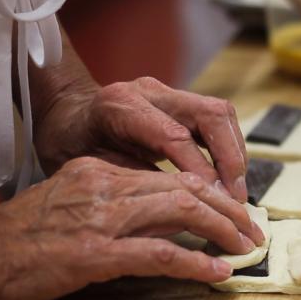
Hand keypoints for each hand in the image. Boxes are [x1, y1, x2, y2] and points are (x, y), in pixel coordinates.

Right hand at [0, 157, 263, 299]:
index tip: (230, 210)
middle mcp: (107, 185)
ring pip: (182, 211)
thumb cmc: (21, 233)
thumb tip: (160, 218)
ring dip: (222, 229)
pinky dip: (195, 261)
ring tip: (245, 246)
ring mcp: (102, 217)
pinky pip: (160, 253)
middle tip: (251, 229)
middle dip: (227, 209)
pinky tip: (216, 271)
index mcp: (102, 170)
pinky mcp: (96, 253)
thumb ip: (115, 201)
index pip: (170, 177)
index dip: (209, 193)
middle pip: (185, 188)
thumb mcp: (72, 200)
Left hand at [35, 76, 248, 202]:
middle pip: (209, 114)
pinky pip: (217, 120)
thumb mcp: (87, 169)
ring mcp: (168, 93)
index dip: (202, 169)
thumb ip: (132, 181)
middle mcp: (149, 91)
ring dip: (236, 153)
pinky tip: (228, 178)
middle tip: (236, 197)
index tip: (216, 200)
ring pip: (220, 114)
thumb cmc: (68, 145)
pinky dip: (229, 149)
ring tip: (236, 191)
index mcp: (120, 106)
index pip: (175, 135)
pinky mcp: (180, 102)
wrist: (64, 117)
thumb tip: (180, 208)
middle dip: (230, 157)